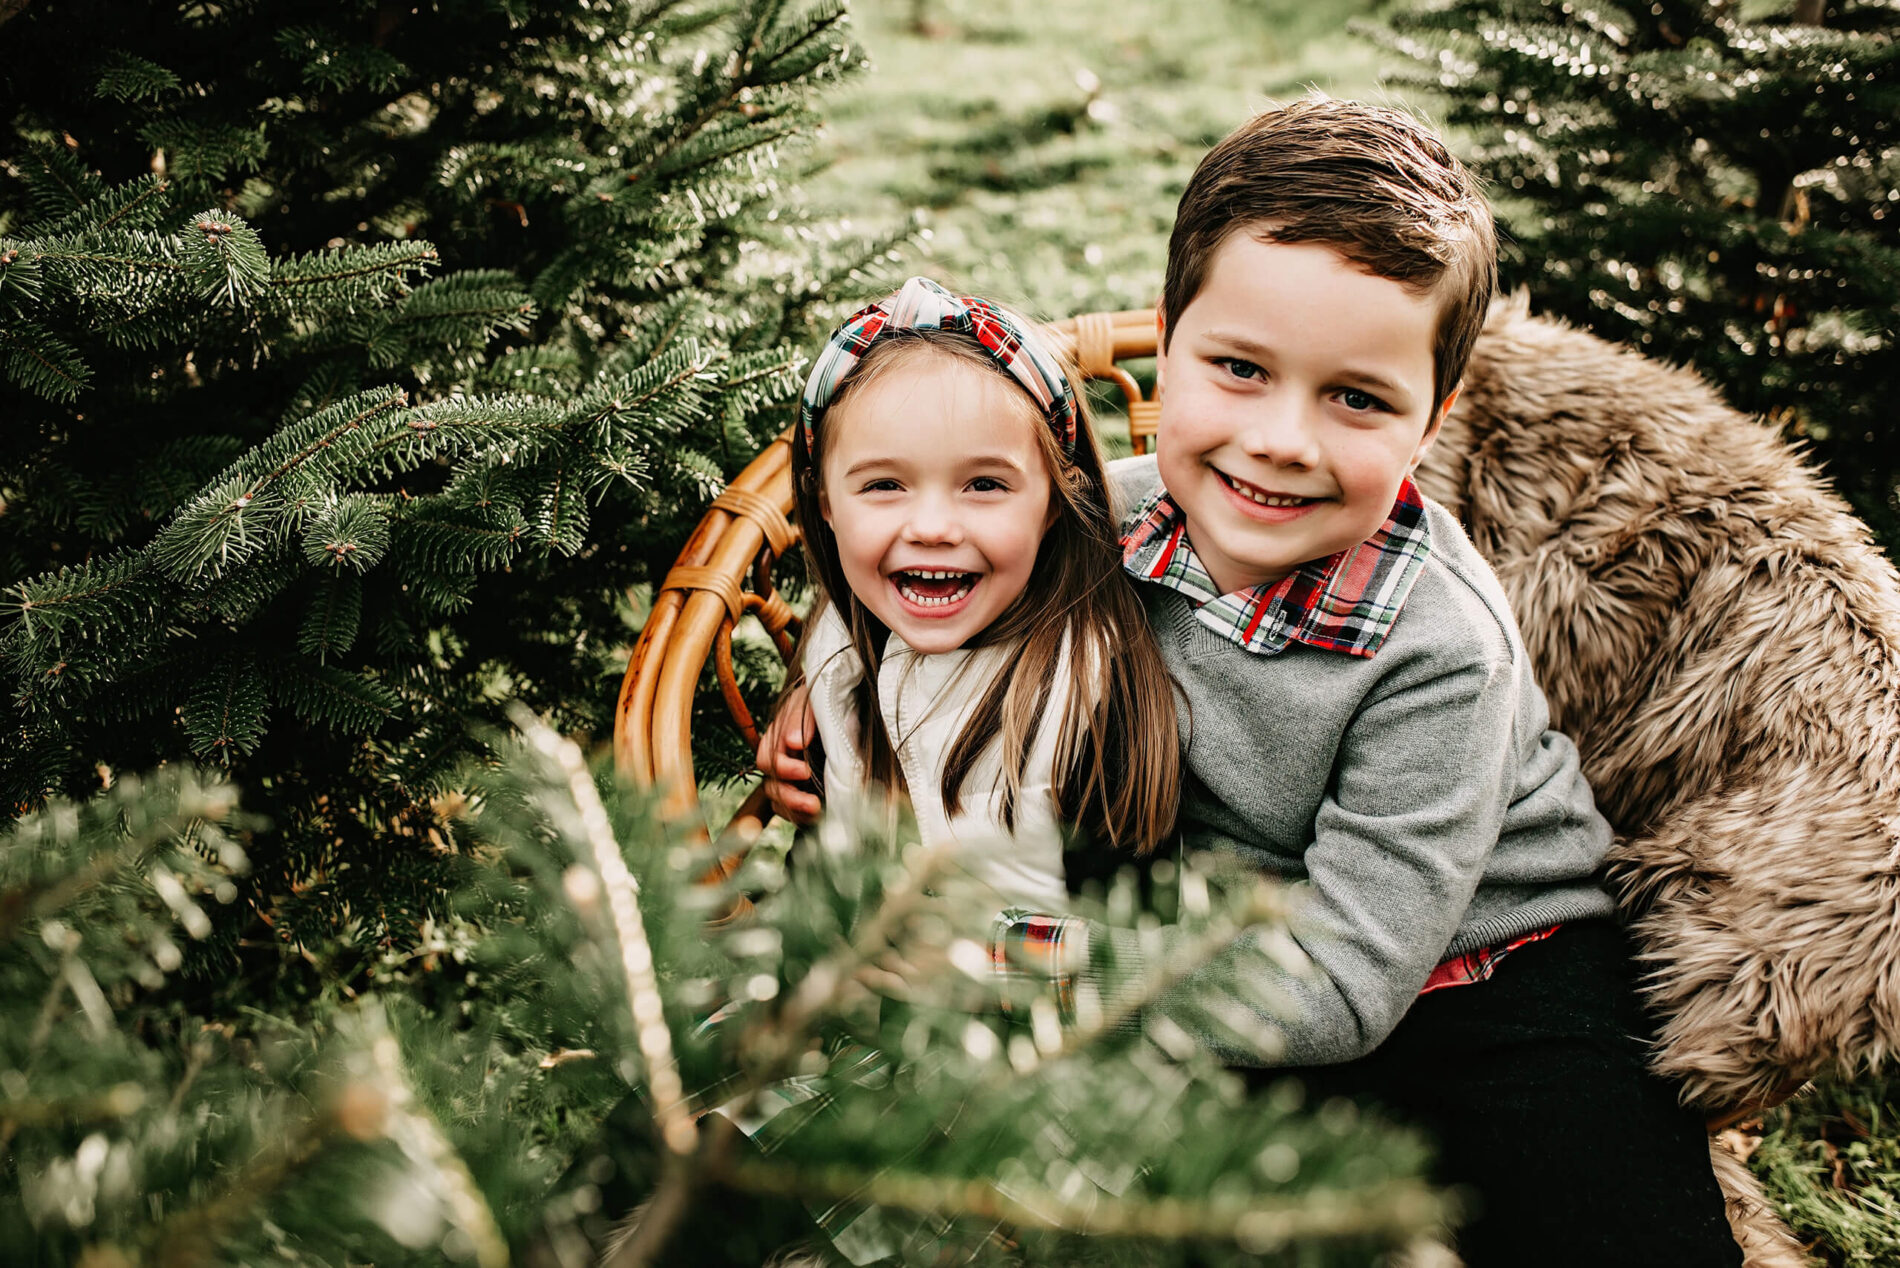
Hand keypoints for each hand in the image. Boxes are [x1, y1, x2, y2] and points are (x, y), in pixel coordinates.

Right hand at [757, 683, 820, 825]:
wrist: (850, 710)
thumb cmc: (827, 704)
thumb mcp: (811, 702)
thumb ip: (800, 719)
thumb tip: (793, 742)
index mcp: (778, 739)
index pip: (767, 760)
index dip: (783, 769)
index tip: (805, 770)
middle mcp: (781, 760)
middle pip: (772, 786)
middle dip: (790, 796)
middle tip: (812, 803)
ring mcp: (791, 778)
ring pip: (779, 802)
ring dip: (796, 810)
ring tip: (817, 812)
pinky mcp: (804, 791)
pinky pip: (792, 812)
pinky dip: (801, 817)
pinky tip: (819, 817)